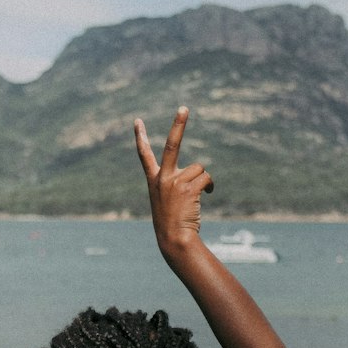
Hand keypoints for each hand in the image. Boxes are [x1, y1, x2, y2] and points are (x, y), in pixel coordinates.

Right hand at [134, 106, 213, 252]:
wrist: (174, 240)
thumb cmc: (173, 224)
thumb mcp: (167, 201)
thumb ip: (176, 185)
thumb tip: (201, 174)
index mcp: (154, 181)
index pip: (144, 155)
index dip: (140, 137)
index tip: (137, 121)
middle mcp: (162, 178)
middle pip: (171, 144)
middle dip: (178, 124)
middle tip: (184, 107)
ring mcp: (174, 182)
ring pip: (199, 168)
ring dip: (204, 180)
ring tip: (199, 196)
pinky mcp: (187, 188)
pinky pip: (206, 178)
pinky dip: (210, 186)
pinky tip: (207, 195)